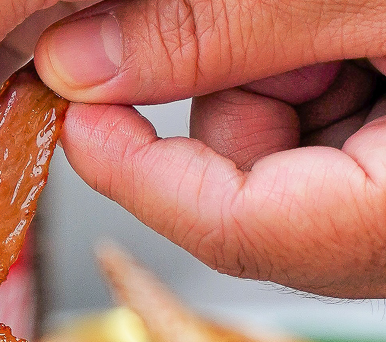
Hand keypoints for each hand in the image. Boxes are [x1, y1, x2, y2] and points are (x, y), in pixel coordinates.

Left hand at [34, 0, 385, 296]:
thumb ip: (230, 29)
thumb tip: (89, 63)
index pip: (227, 228)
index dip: (131, 171)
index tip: (74, 114)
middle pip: (239, 190)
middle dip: (228, 95)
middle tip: (277, 27)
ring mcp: (385, 214)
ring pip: (270, 156)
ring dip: (274, 78)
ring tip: (347, 25)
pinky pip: (315, 140)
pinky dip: (312, 81)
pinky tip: (355, 37)